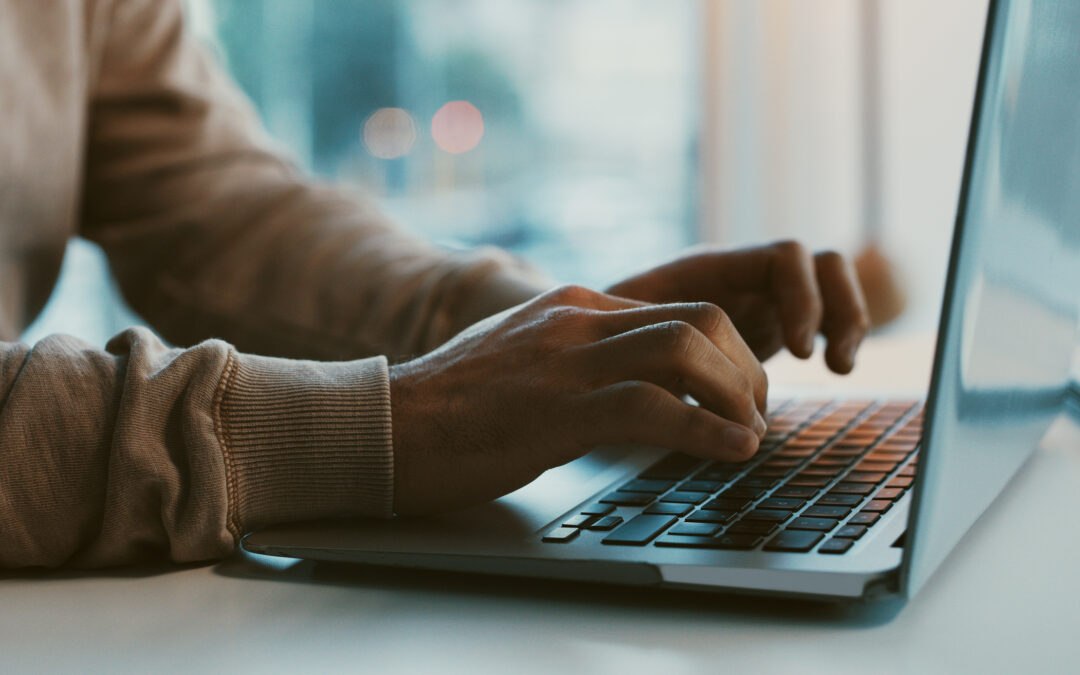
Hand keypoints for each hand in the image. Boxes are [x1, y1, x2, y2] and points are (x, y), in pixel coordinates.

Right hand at [389, 285, 767, 514]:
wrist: (384, 425)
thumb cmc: (453, 407)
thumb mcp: (526, 360)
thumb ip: (579, 357)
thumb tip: (635, 384)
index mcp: (574, 306)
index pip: (680, 309)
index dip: (728, 352)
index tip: (741, 394)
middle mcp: (577, 321)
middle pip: (700, 318)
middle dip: (745, 368)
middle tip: (755, 415)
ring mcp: (566, 361)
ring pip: (686, 351)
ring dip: (737, 396)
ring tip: (751, 435)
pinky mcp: (556, 410)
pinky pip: (654, 407)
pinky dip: (707, 430)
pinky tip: (732, 451)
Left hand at [606, 241, 869, 373]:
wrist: (595, 338)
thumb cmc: (600, 333)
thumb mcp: (620, 332)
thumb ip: (647, 336)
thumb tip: (663, 361)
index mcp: (711, 268)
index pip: (783, 257)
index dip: (801, 298)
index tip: (799, 352)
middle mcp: (742, 274)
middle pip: (820, 263)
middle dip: (837, 308)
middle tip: (825, 363)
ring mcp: (759, 296)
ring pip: (829, 284)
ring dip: (847, 319)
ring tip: (839, 367)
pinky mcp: (768, 323)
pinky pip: (823, 314)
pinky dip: (837, 335)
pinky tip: (833, 369)